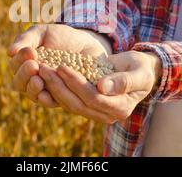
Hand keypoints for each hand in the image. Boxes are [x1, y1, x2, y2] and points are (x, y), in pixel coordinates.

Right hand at [7, 24, 111, 106]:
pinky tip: (47, 93)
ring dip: (33, 88)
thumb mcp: (43, 33)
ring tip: (39, 79)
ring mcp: (46, 89)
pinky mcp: (60, 98)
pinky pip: (50, 103)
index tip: (30, 52)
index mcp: (25, 63)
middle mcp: (32, 78)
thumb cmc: (62, 37)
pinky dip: (46, 99)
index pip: (15, 66)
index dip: (19, 60)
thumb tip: (9, 52)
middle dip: (24, 74)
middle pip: (19, 83)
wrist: (87, 44)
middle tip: (33, 65)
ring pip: (32, 95)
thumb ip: (26, 39)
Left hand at [39, 50, 161, 123]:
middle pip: (78, 104)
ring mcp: (96, 113)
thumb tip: (102, 87)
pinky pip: (68, 101)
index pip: (93, 98)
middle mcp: (107, 115)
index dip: (76, 83)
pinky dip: (56, 89)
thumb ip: (123, 81)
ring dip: (53, 87)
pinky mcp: (87, 107)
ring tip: (41, 69)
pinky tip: (46, 76)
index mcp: (121, 108)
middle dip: (59, 86)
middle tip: (43, 68)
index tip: (62, 66)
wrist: (139, 72)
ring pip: (70, 104)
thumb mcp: (138, 72)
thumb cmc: (140, 69)